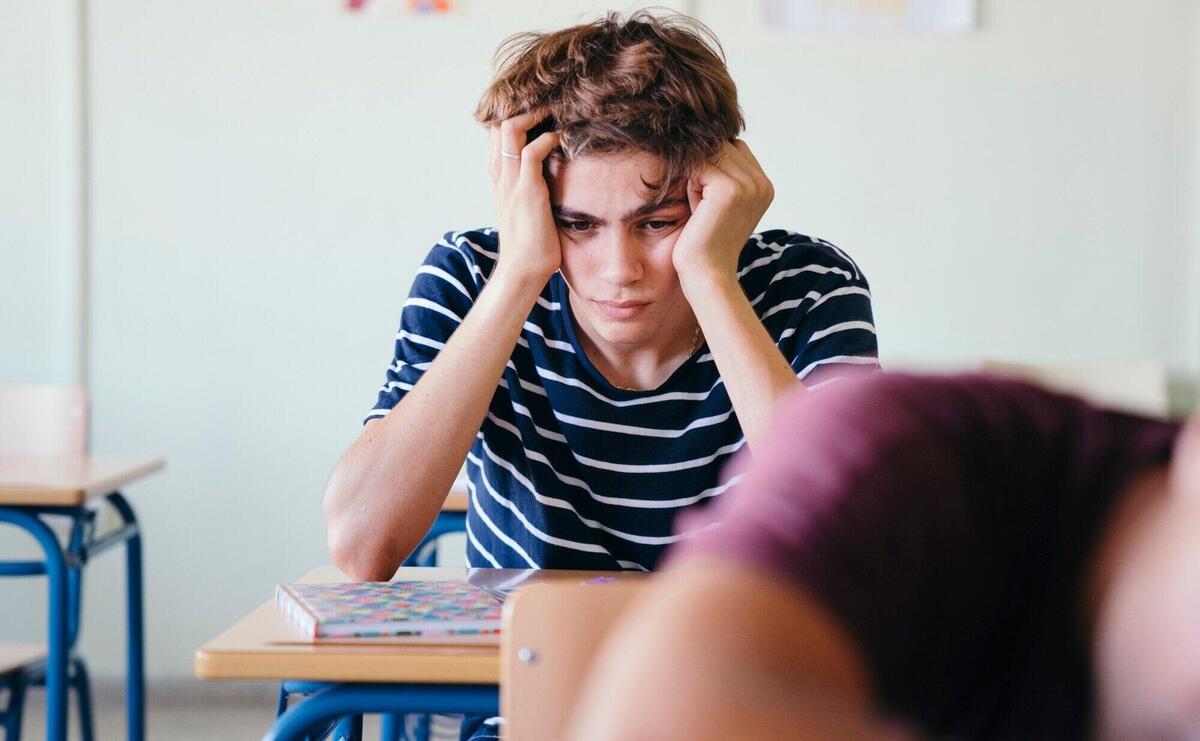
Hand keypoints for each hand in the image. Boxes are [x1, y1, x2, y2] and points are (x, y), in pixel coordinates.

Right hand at [489, 110, 562, 286]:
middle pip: (499, 118)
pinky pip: (533, 151)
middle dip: (525, 103)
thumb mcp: (527, 203)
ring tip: (557, 109)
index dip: (516, 109)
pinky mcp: (527, 191)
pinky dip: (549, 138)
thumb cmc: (530, 240)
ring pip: (511, 127)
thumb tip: (554, 166)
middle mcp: (498, 172)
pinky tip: (565, 138)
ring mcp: (510, 180)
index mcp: (497, 173)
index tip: (542, 103)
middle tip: (552, 99)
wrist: (523, 270)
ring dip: (536, 113)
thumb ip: (532, 181)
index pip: (497, 127)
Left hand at [671, 140, 773, 288]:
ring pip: (710, 154)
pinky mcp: (730, 189)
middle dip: (704, 167)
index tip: (706, 198)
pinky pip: (699, 166)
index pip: (735, 149)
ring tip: (698, 206)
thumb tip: (702, 140)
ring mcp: (748, 185)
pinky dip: (690, 183)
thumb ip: (721, 175)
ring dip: (696, 175)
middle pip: (723, 147)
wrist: (706, 274)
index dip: (713, 166)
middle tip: (699, 203)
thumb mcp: (718, 203)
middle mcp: (762, 184)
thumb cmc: (705, 241)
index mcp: (764, 186)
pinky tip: (694, 208)